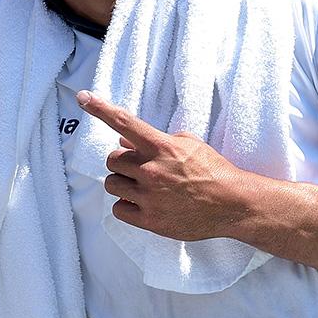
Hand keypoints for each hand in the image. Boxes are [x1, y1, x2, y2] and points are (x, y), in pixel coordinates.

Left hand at [77, 91, 247, 241]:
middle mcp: (151, 170)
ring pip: (112, 184)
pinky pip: (119, 209)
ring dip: (123, 184)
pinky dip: (127, 207)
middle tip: (141, 168)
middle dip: (123, 162)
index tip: (83, 97)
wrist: (234, 204)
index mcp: (162, 147)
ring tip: (144, 187)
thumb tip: (123, 138)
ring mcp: (150, 197)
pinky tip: (144, 205)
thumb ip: (156, 140)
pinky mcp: (150, 220)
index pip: (124, 122)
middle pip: (112, 159)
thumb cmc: (213, 170)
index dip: (100, 108)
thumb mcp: (189, 145)